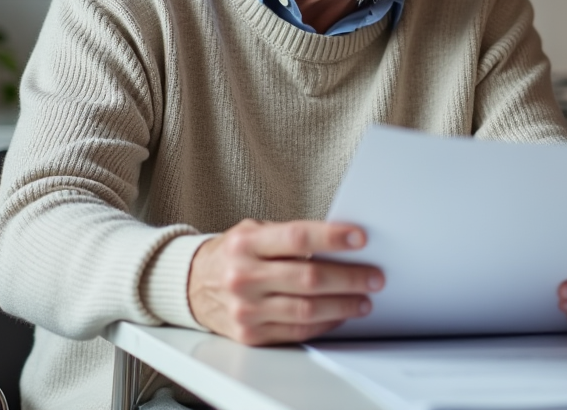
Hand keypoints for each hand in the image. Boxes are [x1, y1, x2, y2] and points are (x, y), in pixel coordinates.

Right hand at [188, 219, 383, 344]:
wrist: (192, 285)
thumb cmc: (233, 254)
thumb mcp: (253, 232)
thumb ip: (290, 237)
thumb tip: (341, 243)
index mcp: (246, 244)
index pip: (296, 237)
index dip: (331, 237)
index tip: (359, 238)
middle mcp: (243, 276)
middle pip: (308, 277)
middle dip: (348, 277)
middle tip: (373, 276)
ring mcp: (245, 308)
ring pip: (306, 309)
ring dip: (342, 305)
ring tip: (363, 299)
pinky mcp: (250, 334)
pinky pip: (296, 330)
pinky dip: (323, 323)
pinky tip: (339, 315)